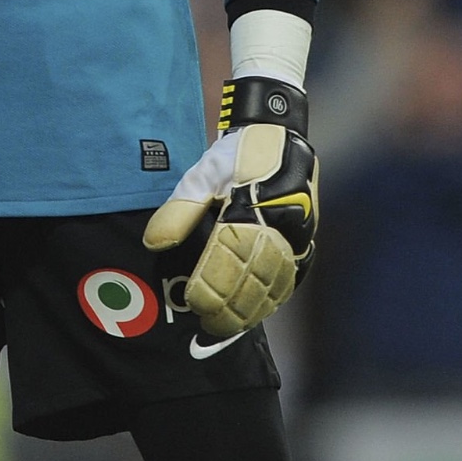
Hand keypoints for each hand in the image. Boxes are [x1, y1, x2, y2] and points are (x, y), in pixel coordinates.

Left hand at [142, 79, 316, 336]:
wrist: (280, 135)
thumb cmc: (236, 153)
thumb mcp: (203, 172)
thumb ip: (181, 209)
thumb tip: (155, 242)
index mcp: (250, 209)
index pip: (228, 260)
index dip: (212, 285)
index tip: (193, 303)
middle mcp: (277, 227)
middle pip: (252, 278)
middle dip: (229, 306)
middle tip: (206, 324)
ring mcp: (297, 236)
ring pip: (273, 283)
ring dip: (251, 308)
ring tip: (227, 325)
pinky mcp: (306, 239)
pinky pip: (291, 276)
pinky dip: (273, 297)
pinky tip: (257, 310)